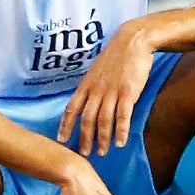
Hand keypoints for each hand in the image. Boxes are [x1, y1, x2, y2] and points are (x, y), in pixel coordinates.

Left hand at [57, 24, 154, 156]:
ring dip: (102, 139)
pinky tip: (121, 142)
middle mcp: (96, 90)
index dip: (65, 126)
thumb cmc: (116, 55)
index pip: (72, 108)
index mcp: (87, 84)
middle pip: (86, 119)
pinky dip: (121, 131)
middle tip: (84, 154)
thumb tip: (88, 100)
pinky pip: (123, 116)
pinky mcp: (128, 92)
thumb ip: (92, 86)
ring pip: (103, 121)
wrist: (133, 41)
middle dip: (84, 138)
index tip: (61, 140)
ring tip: (102, 152)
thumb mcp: (97, 69)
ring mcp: (112, 92)